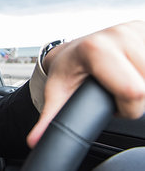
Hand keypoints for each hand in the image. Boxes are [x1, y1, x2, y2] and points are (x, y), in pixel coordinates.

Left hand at [27, 20, 144, 147]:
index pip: (133, 91)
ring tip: (121, 79)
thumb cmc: (67, 70)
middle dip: (135, 97)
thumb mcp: (57, 93)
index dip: (125, 107)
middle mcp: (117, 35)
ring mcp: (134, 30)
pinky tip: (131, 70)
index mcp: (94, 49)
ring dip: (143, 83)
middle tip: (114, 90)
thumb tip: (35, 141)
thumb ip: (51, 118)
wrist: (73, 50)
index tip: (110, 102)